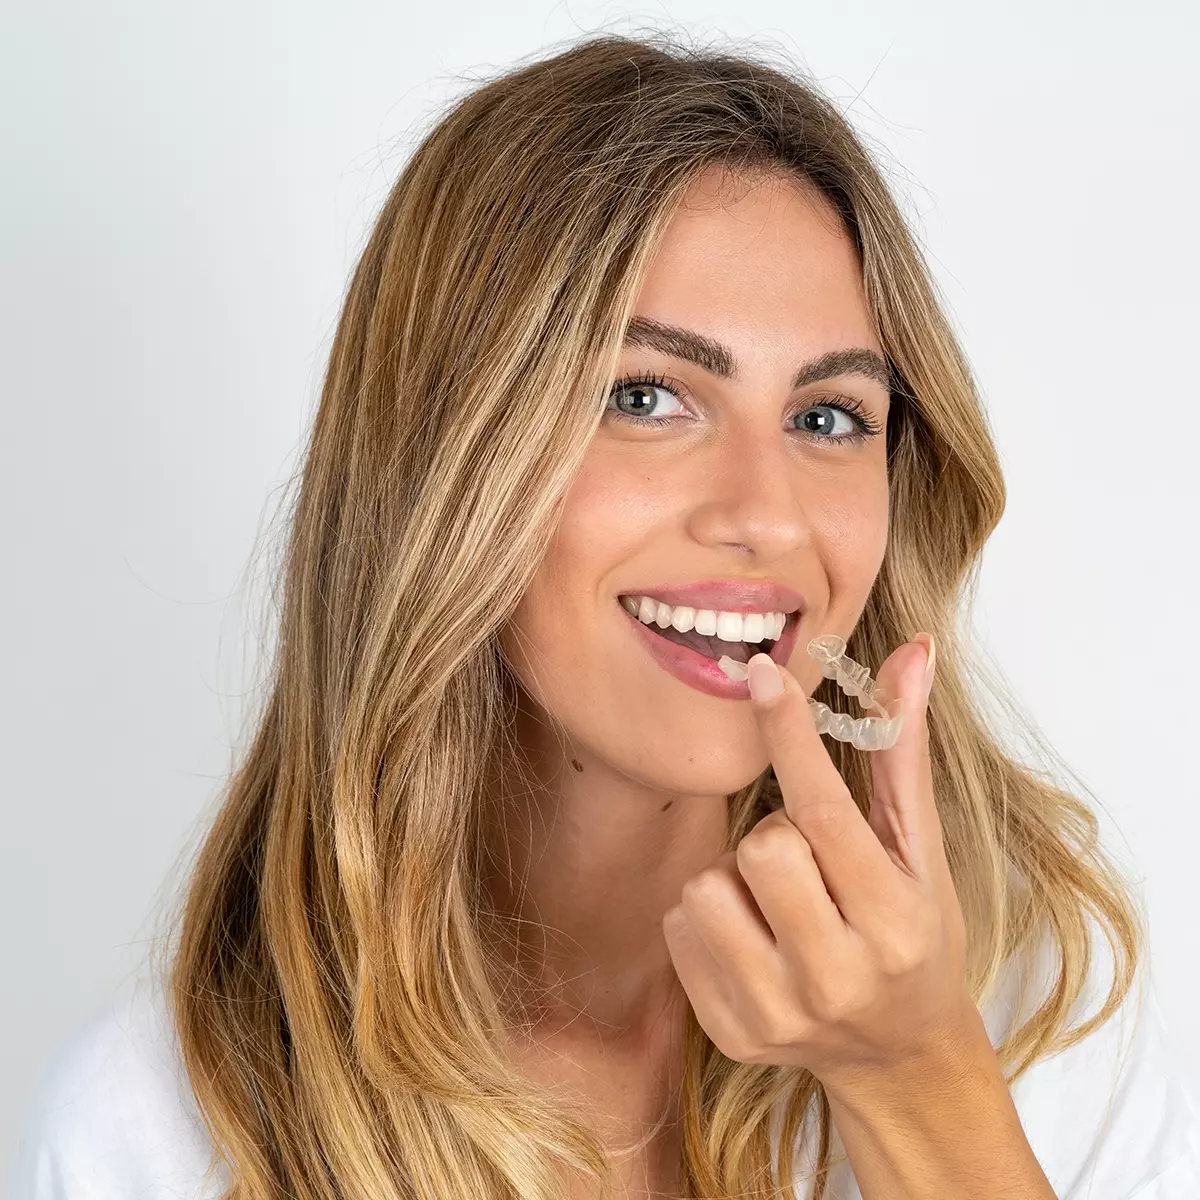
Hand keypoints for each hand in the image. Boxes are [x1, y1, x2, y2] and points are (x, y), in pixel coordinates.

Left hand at [662, 634, 978, 1091]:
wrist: (898, 1056)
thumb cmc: (917, 939)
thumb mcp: (922, 854)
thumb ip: (902, 754)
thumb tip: (911, 653)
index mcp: (893, 925)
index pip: (825, 812)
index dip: (789, 734)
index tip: (761, 673)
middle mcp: (834, 978)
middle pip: (758, 848)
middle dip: (776, 834)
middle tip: (809, 860)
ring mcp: (776, 1013)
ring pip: (706, 887)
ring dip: (735, 877)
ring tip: (778, 902)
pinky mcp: (730, 1032)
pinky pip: (679, 927)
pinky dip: (709, 916)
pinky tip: (754, 935)